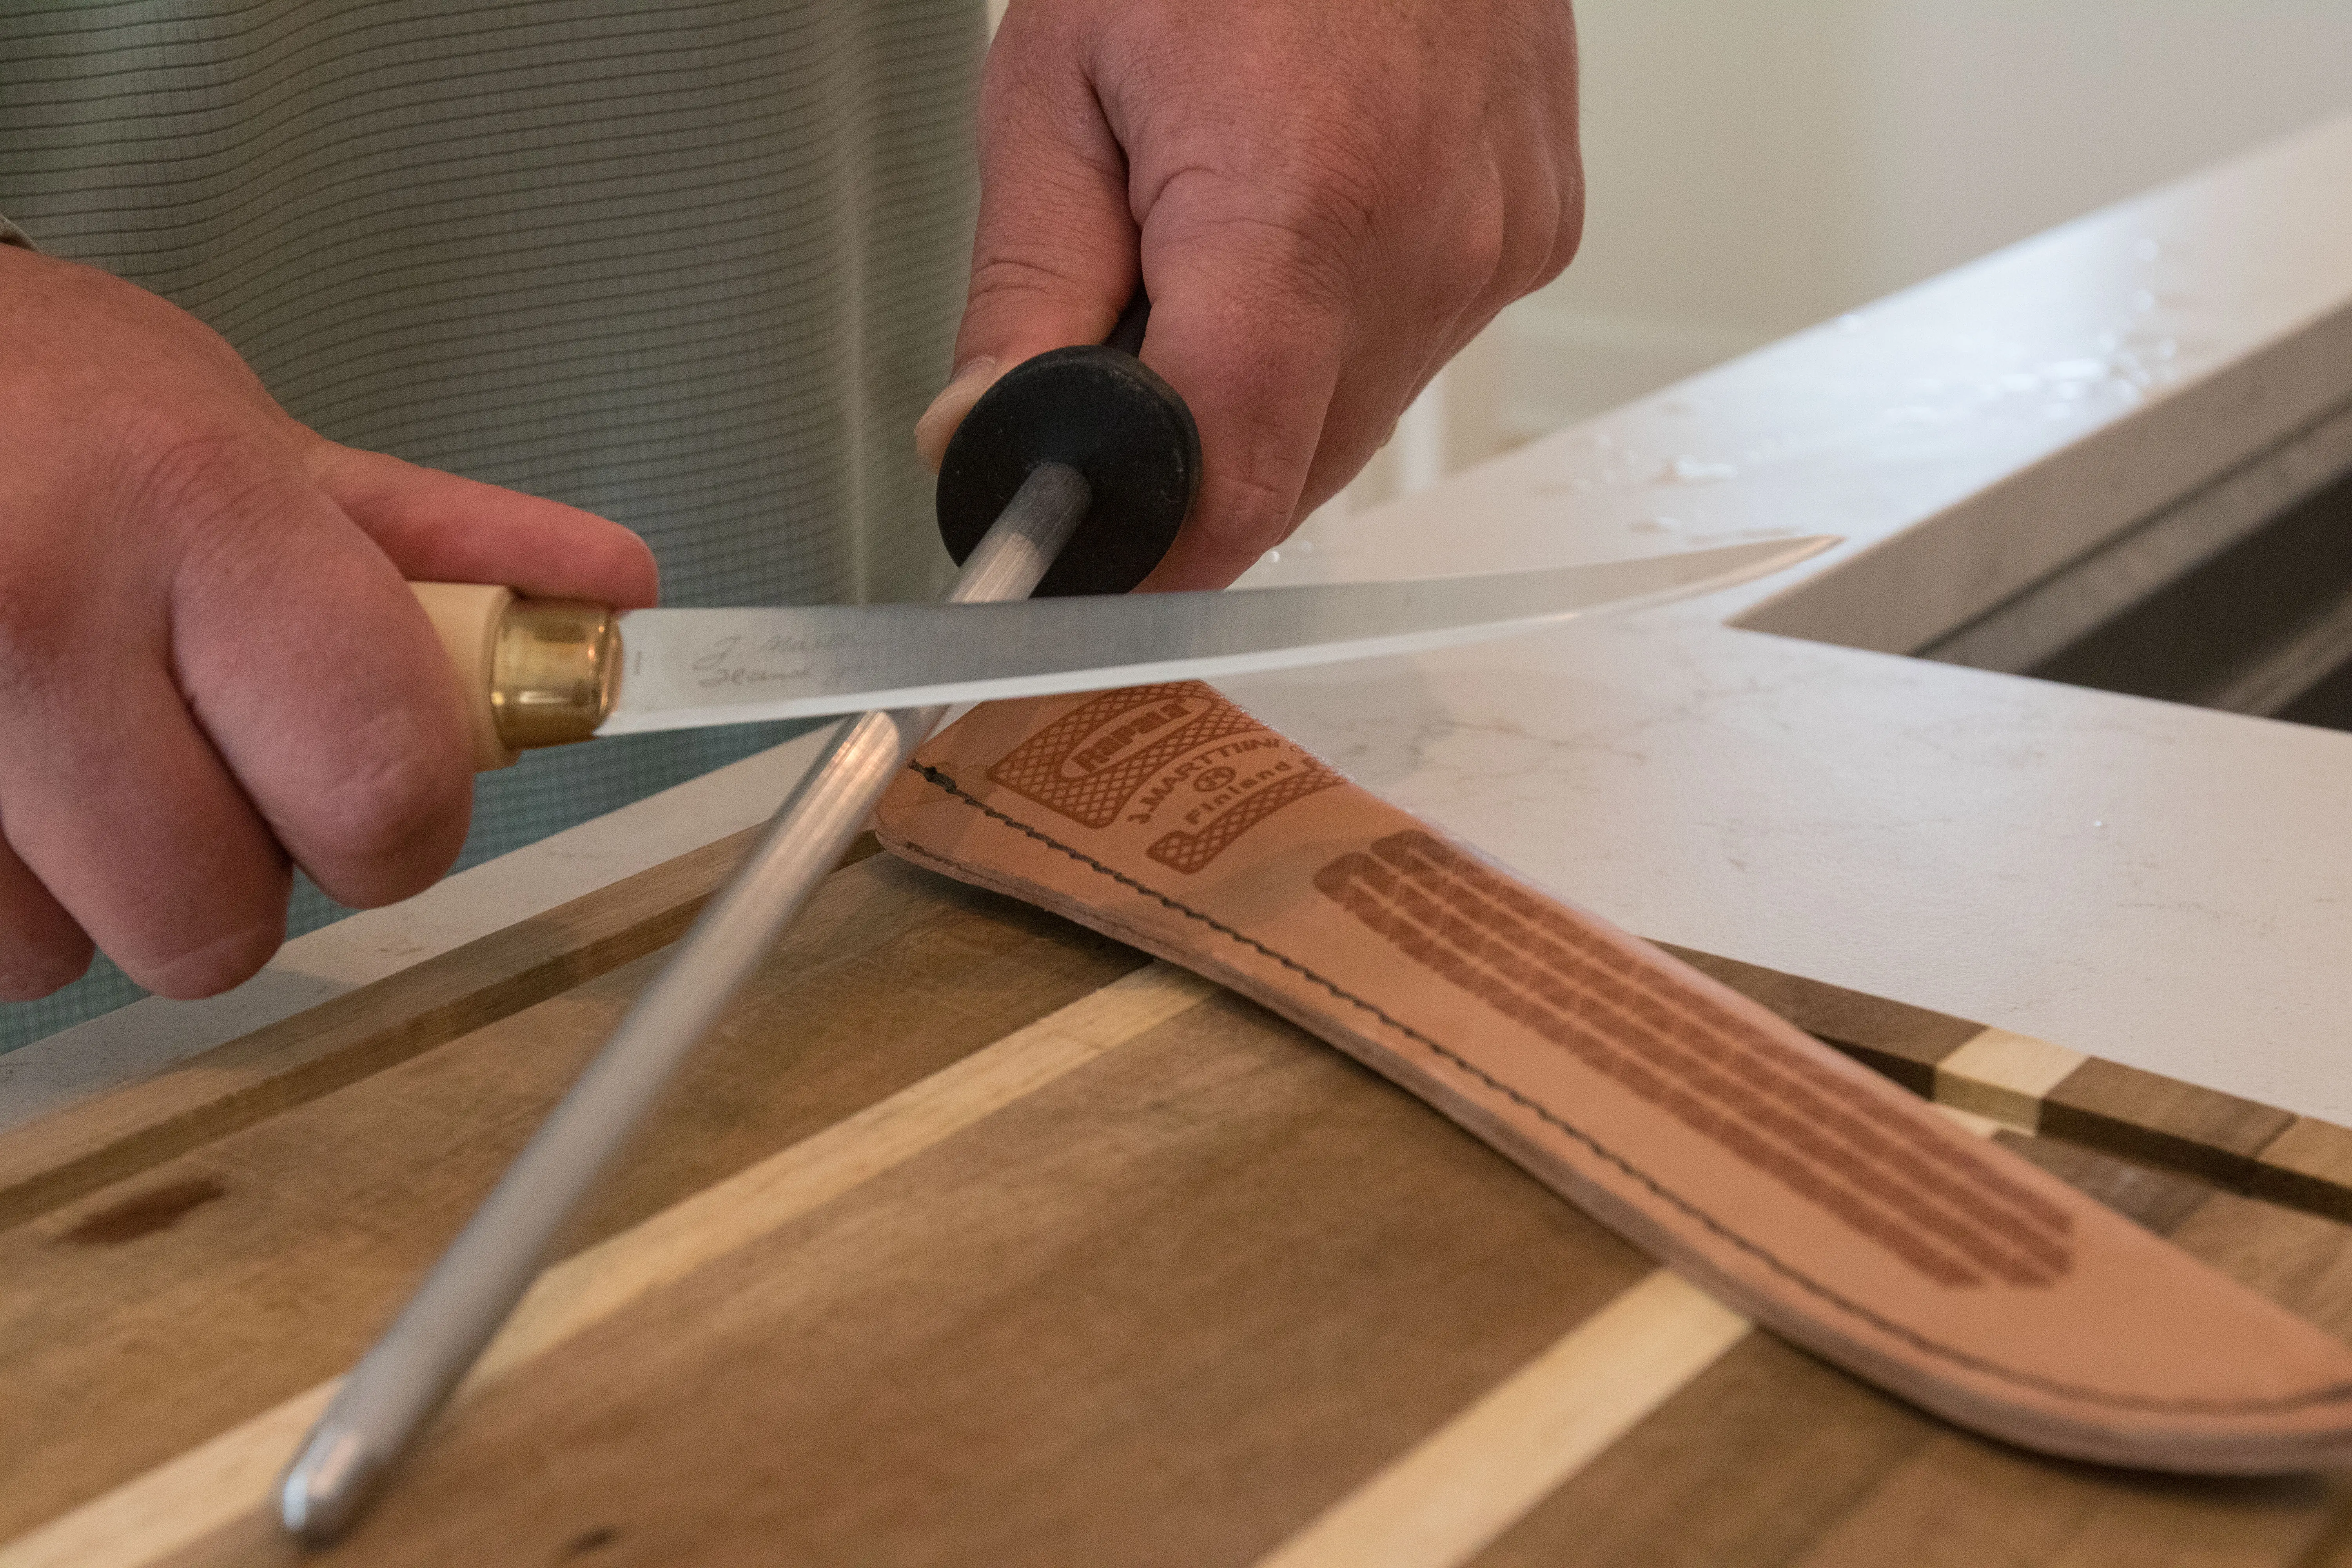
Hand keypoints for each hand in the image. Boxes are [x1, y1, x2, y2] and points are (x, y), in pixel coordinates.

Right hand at [0, 248, 656, 1001]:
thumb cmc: (56, 401)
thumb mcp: (258, 445)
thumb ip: (443, 544)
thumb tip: (614, 595)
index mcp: (203, 513)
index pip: (383, 786)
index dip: (397, 831)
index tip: (371, 792)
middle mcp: (43, 616)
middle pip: (214, 926)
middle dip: (231, 878)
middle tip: (196, 765)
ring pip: (68, 959)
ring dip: (93, 888)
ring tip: (70, 744)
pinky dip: (2, 888)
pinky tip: (2, 770)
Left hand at [916, 0, 1581, 588]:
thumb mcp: (1059, 84)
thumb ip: (1024, 291)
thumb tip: (985, 443)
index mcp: (1299, 214)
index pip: (1226, 493)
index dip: (1137, 555)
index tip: (1072, 561)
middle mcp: (1426, 250)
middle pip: (1285, 479)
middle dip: (1184, 463)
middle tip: (1120, 351)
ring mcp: (1496, 247)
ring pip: (1350, 427)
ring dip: (1262, 395)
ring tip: (1220, 249)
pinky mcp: (1533, 235)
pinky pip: (1414, 350)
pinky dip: (1338, 332)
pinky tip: (1304, 225)